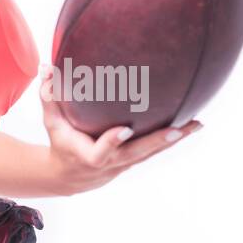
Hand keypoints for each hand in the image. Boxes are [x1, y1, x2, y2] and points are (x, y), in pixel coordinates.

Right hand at [39, 64, 201, 195]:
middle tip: (177, 130)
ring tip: (196, 124)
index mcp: (90, 156)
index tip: (123, 130)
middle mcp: (112, 162)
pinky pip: (157, 149)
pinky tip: (193, 125)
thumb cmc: (61, 142)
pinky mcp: (136, 159)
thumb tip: (46, 66)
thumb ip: (49, 96)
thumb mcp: (51, 122)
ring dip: (175, 139)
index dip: (112, 141)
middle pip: (138, 153)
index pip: (102, 150)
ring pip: (153, 151)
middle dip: (157, 142)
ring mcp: (127, 162)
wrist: (69, 176)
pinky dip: (174, 138)